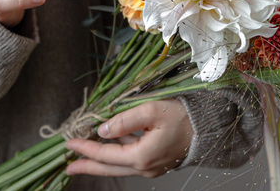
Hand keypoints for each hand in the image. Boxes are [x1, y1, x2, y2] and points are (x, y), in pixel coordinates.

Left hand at [65, 99, 193, 177]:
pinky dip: (116, 156)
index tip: (69, 144)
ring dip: (101, 161)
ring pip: (119, 167)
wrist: (210, 127)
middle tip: (69, 166)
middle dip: (87, 166)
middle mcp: (145, 167)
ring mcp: (152, 167)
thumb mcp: (152, 111)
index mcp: (141, 156)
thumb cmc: (184, 116)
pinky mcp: (158, 162)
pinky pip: (131, 161)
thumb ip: (124, 120)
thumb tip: (102, 130)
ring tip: (84, 157)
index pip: (105, 154)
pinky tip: (110, 148)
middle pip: (109, 168)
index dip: (85, 149)